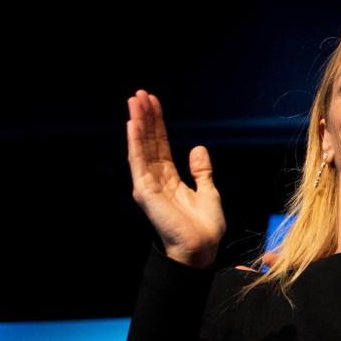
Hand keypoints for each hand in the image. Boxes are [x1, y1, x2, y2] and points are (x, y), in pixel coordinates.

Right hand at [126, 90, 225, 268]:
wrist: (202, 247)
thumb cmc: (205, 226)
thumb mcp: (208, 191)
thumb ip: (201, 170)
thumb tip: (197, 148)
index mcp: (170, 179)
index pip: (160, 145)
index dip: (157, 124)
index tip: (154, 103)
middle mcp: (155, 179)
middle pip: (148, 142)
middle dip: (145, 117)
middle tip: (140, 93)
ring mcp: (148, 185)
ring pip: (141, 147)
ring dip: (137, 123)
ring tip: (134, 101)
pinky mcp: (145, 192)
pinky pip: (139, 162)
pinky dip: (135, 143)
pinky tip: (132, 124)